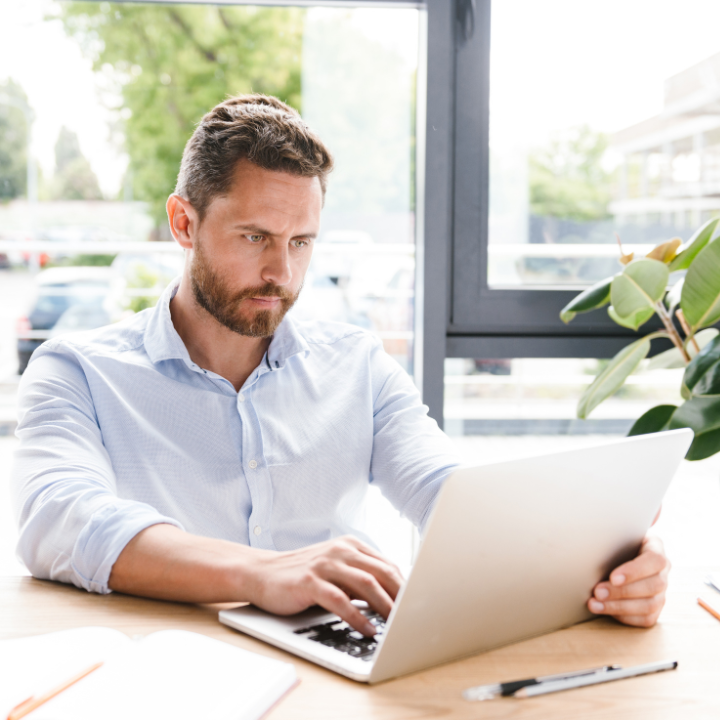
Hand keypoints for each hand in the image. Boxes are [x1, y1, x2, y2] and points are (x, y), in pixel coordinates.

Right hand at [245, 535, 403, 636]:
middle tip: (414, 617)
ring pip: (365, 584)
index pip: (387, 565)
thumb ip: (360, 577)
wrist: (261, 572)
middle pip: (382, 572)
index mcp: (350, 546)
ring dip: (385, 606)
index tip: (418, 604)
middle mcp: (340, 551)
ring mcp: (325, 565)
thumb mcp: (335, 569)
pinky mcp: (309, 582)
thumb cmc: (303, 575)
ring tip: (396, 625)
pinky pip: (340, 600)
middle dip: (402, 596)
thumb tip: (393, 597)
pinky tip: (367, 629)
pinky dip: (357, 617)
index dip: (405, 586)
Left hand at [587, 536, 668, 626]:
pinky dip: (624, 616)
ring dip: (619, 607)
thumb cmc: (616, 542)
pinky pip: (645, 618)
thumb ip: (611, 542)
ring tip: (595, 604)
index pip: (654, 560)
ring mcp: (661, 592)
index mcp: (655, 548)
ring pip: (649, 605)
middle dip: (621, 592)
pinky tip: (606, 611)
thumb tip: (589, 550)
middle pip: (651, 586)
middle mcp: (662, 572)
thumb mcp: (616, 535)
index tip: (613, 578)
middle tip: (597, 592)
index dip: (634, 571)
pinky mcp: (655, 609)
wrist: (620, 552)